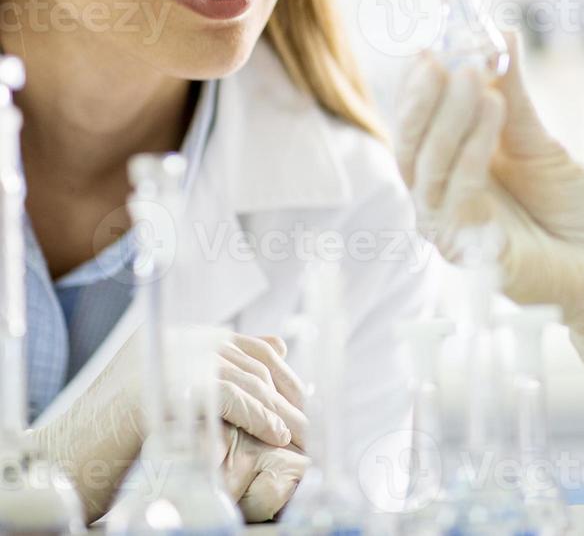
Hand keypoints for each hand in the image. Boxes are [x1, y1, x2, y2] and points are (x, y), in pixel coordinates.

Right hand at [33, 326, 307, 520]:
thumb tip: (281, 342)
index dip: (281, 373)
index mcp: (181, 336)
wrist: (71, 452)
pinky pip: (235, 399)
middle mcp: (181, 340)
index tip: (302, 399)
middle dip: (287, 395)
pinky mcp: (176, 386)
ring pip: (250, 383)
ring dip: (281, 412)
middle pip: (255, 363)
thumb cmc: (119, 429)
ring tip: (299, 435)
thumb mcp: (174, 388)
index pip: (248, 346)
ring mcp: (177, 360)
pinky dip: (262, 418)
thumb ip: (220, 365)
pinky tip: (276, 435)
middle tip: (309, 421)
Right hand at [394, 30, 583, 399]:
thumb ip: (513, 94)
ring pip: (430, 169)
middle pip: (410, 147)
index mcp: (451, 171)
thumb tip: (500, 31)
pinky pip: (460, 195)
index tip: (430, 47)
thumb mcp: (540, 141)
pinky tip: (492, 114)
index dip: (418, 88)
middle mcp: (442, 200)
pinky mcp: (472, 253)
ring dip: (449, 117)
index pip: (415, 126)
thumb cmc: (574, 208)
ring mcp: (451, 228)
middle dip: (425, 99)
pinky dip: (472, 150)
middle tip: (447, 59)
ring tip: (474, 76)